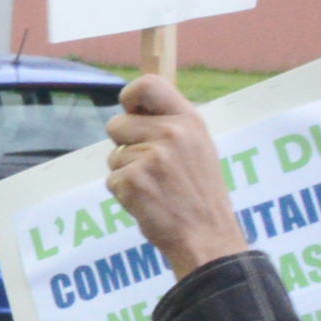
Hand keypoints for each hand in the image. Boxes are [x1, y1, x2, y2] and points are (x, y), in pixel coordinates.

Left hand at [104, 77, 251, 276]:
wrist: (208, 236)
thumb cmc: (199, 193)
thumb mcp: (198, 147)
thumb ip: (170, 125)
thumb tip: (133, 108)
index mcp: (189, 120)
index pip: (147, 85)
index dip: (130, 97)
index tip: (131, 113)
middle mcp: (172, 133)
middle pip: (116, 124)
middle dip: (123, 145)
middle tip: (151, 166)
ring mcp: (151, 157)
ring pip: (114, 156)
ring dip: (126, 172)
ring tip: (156, 187)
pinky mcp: (133, 181)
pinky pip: (112, 179)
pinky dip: (124, 193)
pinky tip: (149, 201)